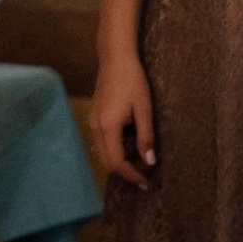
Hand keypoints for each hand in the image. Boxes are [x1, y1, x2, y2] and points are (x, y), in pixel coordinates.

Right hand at [88, 45, 155, 189]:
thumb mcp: (144, 109)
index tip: (146, 182)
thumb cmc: (133, 81)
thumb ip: (146, 137)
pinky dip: (116, 148)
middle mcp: (95, 127)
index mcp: (108, 126)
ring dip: (122, 158)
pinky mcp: (94, 117)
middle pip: (107, 161)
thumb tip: (150, 161)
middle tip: (147, 170)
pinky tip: (131, 139)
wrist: (115, 58)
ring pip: (104, 152)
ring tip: (142, 151)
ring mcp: (92, 122)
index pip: (117, 162)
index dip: (132, 175)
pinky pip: (102, 141)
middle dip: (127, 170)